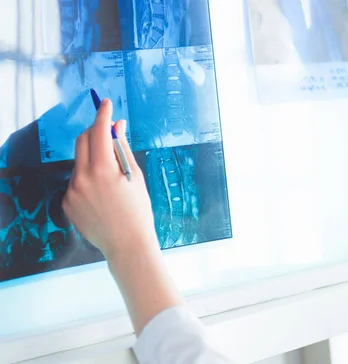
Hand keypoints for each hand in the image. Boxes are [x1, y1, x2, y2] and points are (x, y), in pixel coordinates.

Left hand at [62, 98, 158, 259]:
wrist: (127, 243)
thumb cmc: (138, 211)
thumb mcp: (134, 175)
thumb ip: (122, 148)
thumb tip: (117, 127)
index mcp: (103, 170)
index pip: (98, 131)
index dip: (103, 114)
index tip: (106, 104)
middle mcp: (82, 178)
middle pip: (82, 140)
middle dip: (94, 132)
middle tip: (109, 133)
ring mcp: (72, 191)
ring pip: (80, 162)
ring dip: (93, 159)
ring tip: (111, 178)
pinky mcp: (67, 202)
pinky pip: (76, 181)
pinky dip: (88, 178)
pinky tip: (102, 195)